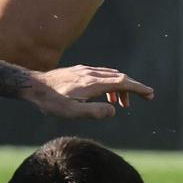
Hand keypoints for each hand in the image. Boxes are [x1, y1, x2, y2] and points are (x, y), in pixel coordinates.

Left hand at [28, 65, 155, 119]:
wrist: (32, 86)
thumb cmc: (50, 101)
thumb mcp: (71, 112)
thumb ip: (94, 112)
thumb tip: (114, 109)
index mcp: (92, 83)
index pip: (121, 82)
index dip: (137, 88)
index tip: (150, 94)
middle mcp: (90, 73)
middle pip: (119, 76)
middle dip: (134, 87)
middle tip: (146, 97)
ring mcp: (84, 70)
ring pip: (110, 75)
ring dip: (121, 88)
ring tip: (122, 104)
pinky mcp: (78, 71)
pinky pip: (101, 75)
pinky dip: (110, 84)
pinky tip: (106, 96)